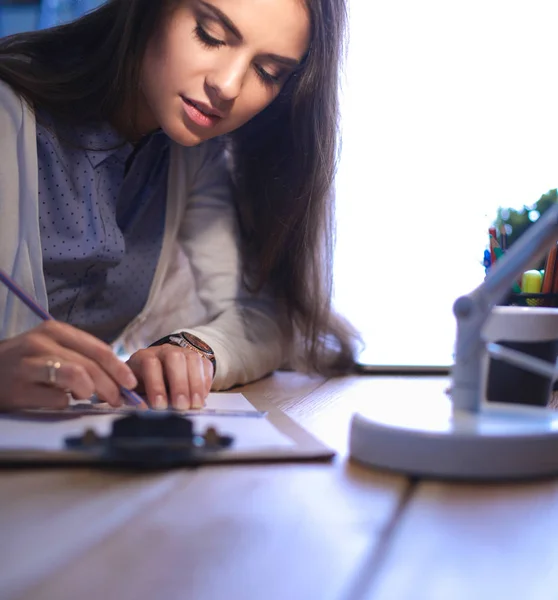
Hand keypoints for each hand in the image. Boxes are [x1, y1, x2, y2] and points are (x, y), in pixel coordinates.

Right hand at [0, 321, 139, 409]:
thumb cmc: (25, 361)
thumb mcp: (52, 348)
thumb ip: (81, 356)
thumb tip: (117, 375)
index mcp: (56, 331)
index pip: (98, 348)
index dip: (119, 368)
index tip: (131, 383)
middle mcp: (42, 343)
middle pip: (91, 365)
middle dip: (110, 386)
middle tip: (117, 400)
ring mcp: (29, 365)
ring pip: (76, 376)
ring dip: (90, 392)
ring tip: (88, 398)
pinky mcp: (19, 389)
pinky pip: (57, 399)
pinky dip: (65, 403)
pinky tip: (59, 401)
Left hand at [126, 344, 213, 409]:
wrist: (156, 373)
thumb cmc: (142, 385)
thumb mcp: (134, 391)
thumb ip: (137, 399)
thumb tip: (145, 409)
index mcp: (144, 357)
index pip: (150, 364)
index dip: (155, 385)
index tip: (160, 405)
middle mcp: (164, 351)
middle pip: (174, 358)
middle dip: (179, 384)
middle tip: (181, 405)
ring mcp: (183, 352)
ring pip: (193, 360)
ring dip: (195, 384)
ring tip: (195, 404)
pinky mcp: (198, 358)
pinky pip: (205, 365)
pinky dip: (205, 382)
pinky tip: (202, 398)